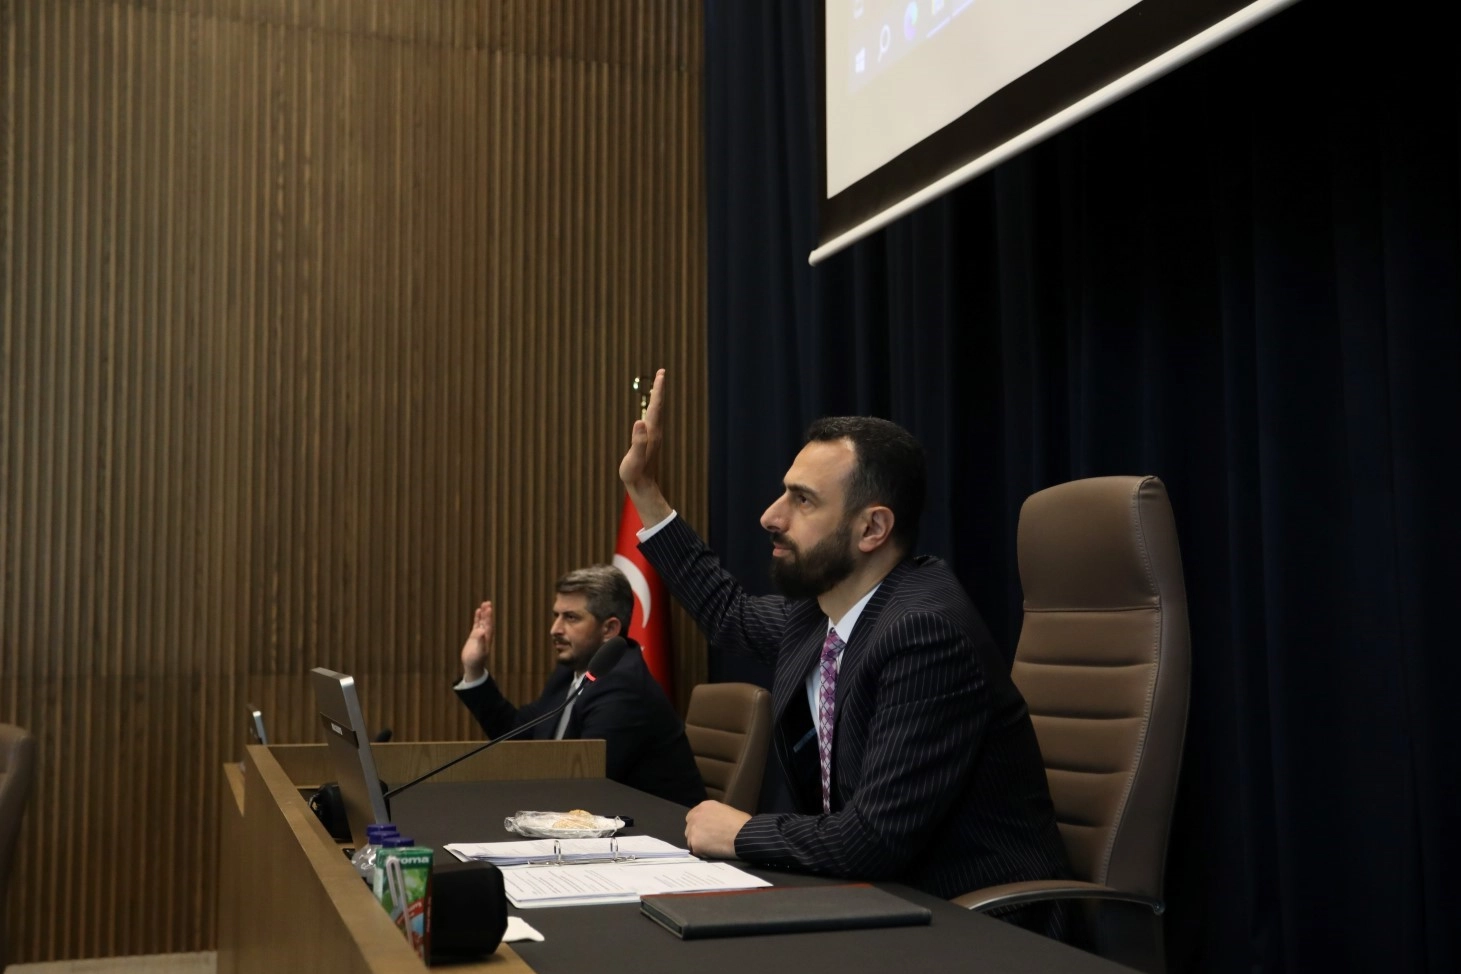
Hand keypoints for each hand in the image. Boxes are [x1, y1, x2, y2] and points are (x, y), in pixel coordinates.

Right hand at [459, 601, 493, 681]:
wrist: (473, 665)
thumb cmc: (476, 660)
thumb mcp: (478, 651)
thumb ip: (480, 641)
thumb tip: (481, 631)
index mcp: (487, 638)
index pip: (489, 625)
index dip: (489, 617)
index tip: (488, 609)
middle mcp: (485, 635)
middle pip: (487, 621)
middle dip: (488, 613)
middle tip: (487, 603)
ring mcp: (480, 634)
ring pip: (483, 621)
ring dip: (484, 613)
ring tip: (485, 603)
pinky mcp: (475, 635)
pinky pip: (477, 624)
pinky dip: (478, 618)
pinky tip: (478, 611)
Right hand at [618, 370, 672, 526]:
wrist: (643, 487)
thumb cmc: (635, 474)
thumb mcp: (633, 458)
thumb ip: (637, 441)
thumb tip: (640, 421)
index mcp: (651, 432)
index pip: (656, 406)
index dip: (658, 390)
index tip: (661, 374)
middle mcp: (655, 432)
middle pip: (658, 406)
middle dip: (659, 389)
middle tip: (661, 373)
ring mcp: (653, 436)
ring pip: (657, 412)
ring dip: (657, 397)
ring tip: (657, 386)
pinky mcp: (650, 441)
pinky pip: (652, 419)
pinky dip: (652, 408)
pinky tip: (650, 409)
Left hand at [684, 800, 751, 858]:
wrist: (744, 834)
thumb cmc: (742, 824)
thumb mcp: (727, 811)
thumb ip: (715, 815)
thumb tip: (714, 824)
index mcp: (705, 806)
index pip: (692, 816)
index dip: (699, 825)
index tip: (705, 832)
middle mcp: (696, 816)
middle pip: (689, 828)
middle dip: (697, 835)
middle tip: (709, 841)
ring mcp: (694, 829)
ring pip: (691, 840)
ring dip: (699, 845)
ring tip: (713, 848)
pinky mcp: (695, 843)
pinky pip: (695, 851)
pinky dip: (703, 853)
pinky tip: (713, 852)